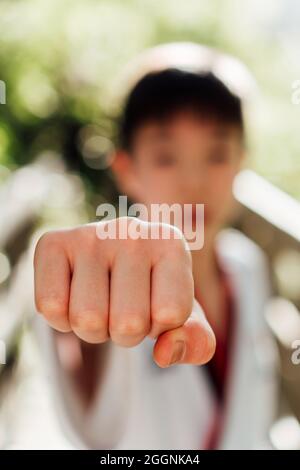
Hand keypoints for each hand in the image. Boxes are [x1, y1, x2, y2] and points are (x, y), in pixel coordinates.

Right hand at [34, 218, 214, 367]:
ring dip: (94, 329)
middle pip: (127, 323)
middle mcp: (131, 230)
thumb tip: (165, 353)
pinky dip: (62, 319)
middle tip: (123, 307)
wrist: (113, 260)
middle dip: (125, 333)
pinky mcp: (53, 241)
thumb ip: (197, 341)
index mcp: (171, 243)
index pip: (171, 314)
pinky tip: (73, 295)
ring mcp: (89, 234)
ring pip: (87, 319)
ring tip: (101, 302)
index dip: (160, 326)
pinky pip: (50, 307)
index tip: (156, 305)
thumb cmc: (151, 291)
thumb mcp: (184, 317)